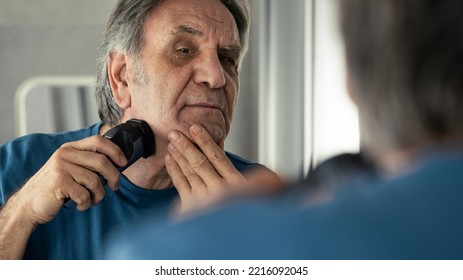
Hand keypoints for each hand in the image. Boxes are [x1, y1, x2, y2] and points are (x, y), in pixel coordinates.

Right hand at [13, 135, 126, 224]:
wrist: (28, 204)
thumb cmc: (54, 188)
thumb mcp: (69, 169)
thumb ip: (88, 163)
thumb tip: (117, 164)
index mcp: (70, 148)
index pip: (98, 141)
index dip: (115, 151)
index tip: (123, 162)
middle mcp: (65, 154)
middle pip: (101, 161)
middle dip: (113, 177)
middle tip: (114, 187)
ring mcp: (61, 167)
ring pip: (95, 181)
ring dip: (98, 195)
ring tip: (92, 200)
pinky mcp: (59, 182)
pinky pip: (84, 195)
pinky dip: (86, 204)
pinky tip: (80, 205)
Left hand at [165, 124, 282, 217]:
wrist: (228, 237)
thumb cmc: (237, 210)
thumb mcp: (244, 189)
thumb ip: (230, 170)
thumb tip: (218, 148)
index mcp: (236, 183)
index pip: (218, 156)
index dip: (205, 141)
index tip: (195, 128)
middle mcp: (220, 190)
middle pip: (200, 162)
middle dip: (186, 145)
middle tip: (175, 133)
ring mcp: (204, 199)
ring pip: (189, 171)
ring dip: (178, 155)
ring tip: (171, 143)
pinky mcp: (191, 207)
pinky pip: (180, 183)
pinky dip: (174, 170)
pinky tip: (170, 160)